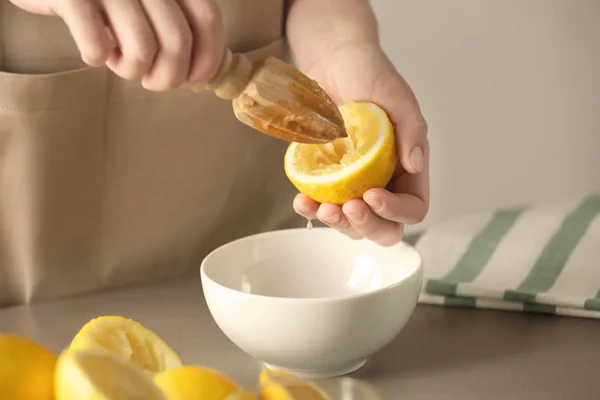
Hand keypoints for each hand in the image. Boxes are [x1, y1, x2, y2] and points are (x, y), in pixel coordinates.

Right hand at [10, 0, 224, 91]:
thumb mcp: (146, 0)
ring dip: (131, 70)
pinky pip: (97, 47)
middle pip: (177, 41)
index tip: (196, 82)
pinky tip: (93, 47)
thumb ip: (176, 23)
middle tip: (152, 81)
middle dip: (169, 77)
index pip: (207, 18)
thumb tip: (201, 74)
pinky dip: (96, 57)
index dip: (208, 58)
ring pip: (142, 50)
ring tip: (118, 59)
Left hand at [293, 41, 429, 245]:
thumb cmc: (369, 74)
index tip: (371, 195)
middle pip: (384, 226)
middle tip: (347, 208)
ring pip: (352, 223)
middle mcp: (384, 180)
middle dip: (366, 225)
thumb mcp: (397, 98)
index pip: (412, 207)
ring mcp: (354, 182)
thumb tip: (415, 164)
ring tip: (322, 208)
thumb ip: (412, 130)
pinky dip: (311, 210)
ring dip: (337, 224)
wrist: (331, 61)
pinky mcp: (327, 178)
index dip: (395, 211)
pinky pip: (323, 205)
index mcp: (407, 166)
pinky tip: (302, 202)